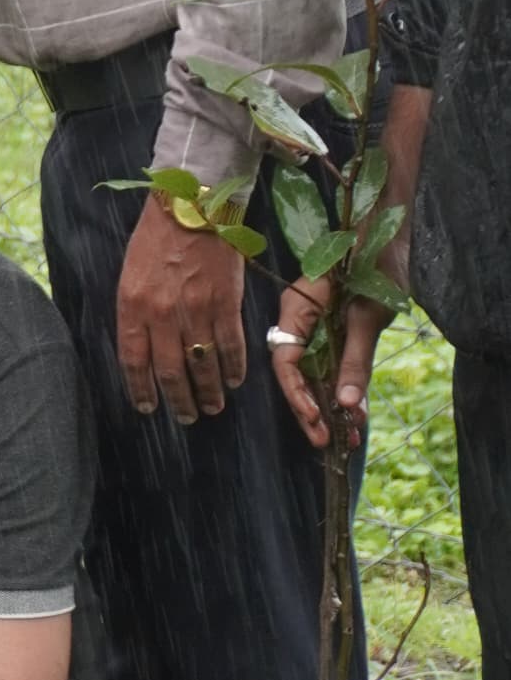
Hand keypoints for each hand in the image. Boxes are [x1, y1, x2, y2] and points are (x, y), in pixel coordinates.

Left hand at [115, 194, 248, 425]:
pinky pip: (232, 346)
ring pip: (203, 365)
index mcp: (133, 307)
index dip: (141, 390)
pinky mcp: (226, 303)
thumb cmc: (155, 241)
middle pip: (171, 372)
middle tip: (188, 416)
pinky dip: (235, 368)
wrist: (191, 206)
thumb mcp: (129, 277)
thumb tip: (142, 352)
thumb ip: (135, 314)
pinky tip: (235, 380)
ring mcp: (196, 310)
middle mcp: (163, 314)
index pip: (134, 362)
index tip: (148, 408)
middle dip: (181, 401)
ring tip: (213, 406)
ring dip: (210, 392)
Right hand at [269, 278, 397, 453]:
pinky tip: (357, 414)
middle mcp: (301, 319)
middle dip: (312, 409)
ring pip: (317, 373)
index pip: (285, 359)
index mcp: (296, 308)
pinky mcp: (336, 331)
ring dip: (331, 405)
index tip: (316, 417)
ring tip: (347, 437)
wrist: (394, 238)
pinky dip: (346, 389)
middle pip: (298, 372)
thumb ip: (354, 360)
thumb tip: (347, 404)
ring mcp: (318, 326)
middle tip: (326, 441)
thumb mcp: (367, 316)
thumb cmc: (377, 265)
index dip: (297, 392)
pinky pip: (334, 366)